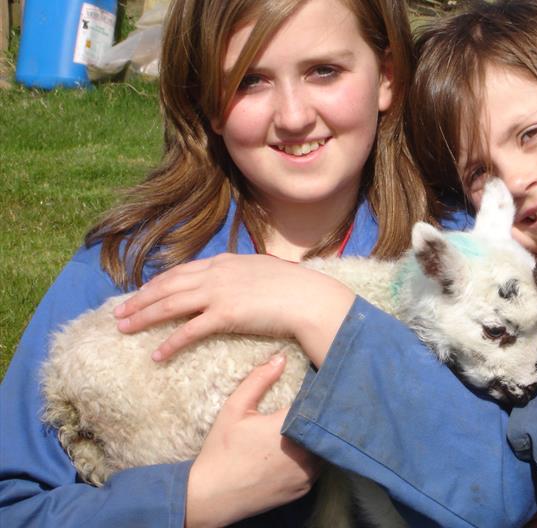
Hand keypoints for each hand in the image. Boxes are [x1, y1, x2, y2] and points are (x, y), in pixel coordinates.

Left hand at [114, 253, 354, 365]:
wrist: (310, 298)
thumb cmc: (296, 288)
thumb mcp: (265, 271)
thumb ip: (246, 275)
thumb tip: (241, 282)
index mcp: (226, 262)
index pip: (181, 271)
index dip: (157, 283)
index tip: (141, 293)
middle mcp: (217, 273)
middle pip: (168, 285)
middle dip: (140, 299)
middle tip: (120, 313)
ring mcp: (220, 292)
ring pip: (170, 304)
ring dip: (144, 317)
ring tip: (124, 329)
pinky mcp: (226, 314)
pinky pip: (189, 330)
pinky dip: (170, 343)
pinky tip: (157, 355)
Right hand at [185, 353, 323, 527]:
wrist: (212, 497)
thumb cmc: (221, 450)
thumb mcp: (234, 409)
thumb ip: (259, 380)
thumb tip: (281, 357)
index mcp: (288, 426)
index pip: (315, 401)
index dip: (315, 392)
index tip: (314, 383)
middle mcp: (304, 450)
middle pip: (323, 424)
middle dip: (319, 413)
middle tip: (312, 403)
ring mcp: (307, 472)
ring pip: (323, 445)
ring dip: (317, 435)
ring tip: (307, 424)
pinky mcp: (306, 487)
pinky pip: (318, 465)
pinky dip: (312, 456)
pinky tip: (300, 449)